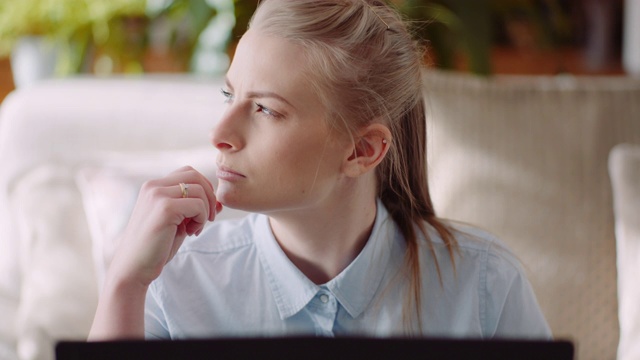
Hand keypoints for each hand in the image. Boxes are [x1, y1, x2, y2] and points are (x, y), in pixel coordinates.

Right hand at [107, 166, 221, 287]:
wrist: (134, 268)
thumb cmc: (155, 247)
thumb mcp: (179, 223)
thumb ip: (196, 209)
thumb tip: (220, 202)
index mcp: (154, 186)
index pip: (189, 172)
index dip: (204, 189)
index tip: (203, 211)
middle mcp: (154, 186)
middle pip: (195, 176)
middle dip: (209, 197)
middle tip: (208, 219)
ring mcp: (158, 195)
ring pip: (199, 190)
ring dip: (205, 211)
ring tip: (194, 229)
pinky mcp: (165, 208)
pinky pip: (198, 205)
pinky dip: (201, 219)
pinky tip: (190, 232)